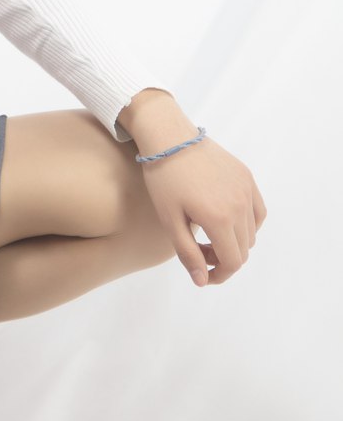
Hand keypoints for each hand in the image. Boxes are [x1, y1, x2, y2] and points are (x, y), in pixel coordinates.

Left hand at [139, 133, 267, 286]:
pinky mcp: (247, 177)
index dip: (220, 275)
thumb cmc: (163, 179)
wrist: (170, 138)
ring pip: (251, 233)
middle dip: (223, 259)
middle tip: (199, 251)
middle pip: (243, 250)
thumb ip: (188, 253)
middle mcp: (239, 205)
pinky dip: (247, 224)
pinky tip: (226, 221)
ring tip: (208, 235)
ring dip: (235, 242)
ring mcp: (246, 190)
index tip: (204, 274)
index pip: (233, 262)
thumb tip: (203, 281)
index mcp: (219, 218)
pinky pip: (257, 212)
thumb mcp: (169, 220)